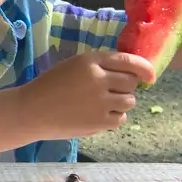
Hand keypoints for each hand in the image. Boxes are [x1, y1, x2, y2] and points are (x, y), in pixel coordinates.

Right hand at [21, 51, 156, 139]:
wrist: (31, 111)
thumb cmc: (49, 86)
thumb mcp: (73, 66)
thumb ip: (99, 67)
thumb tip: (130, 75)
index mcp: (91, 61)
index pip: (129, 61)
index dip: (145, 69)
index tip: (150, 76)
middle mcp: (100, 79)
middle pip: (131, 82)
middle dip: (125, 87)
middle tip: (110, 92)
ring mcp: (101, 101)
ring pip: (129, 101)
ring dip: (121, 102)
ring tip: (102, 105)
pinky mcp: (100, 121)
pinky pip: (120, 118)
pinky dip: (113, 117)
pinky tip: (97, 116)